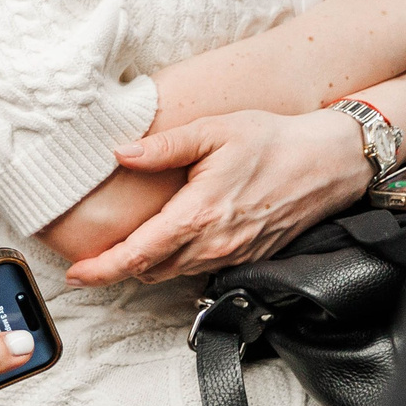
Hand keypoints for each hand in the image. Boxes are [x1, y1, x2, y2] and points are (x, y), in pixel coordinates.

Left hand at [66, 108, 371, 284]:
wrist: (329, 162)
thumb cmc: (272, 141)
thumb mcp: (213, 131)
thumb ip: (164, 146)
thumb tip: (120, 153)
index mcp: (199, 214)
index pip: (139, 254)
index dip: (102, 268)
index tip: (76, 273)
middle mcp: (215, 243)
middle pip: (151, 270)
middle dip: (116, 269)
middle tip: (88, 260)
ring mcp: (234, 254)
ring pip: (174, 273)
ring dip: (145, 267)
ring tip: (120, 252)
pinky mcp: (248, 256)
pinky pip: (200, 269)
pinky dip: (175, 263)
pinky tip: (166, 243)